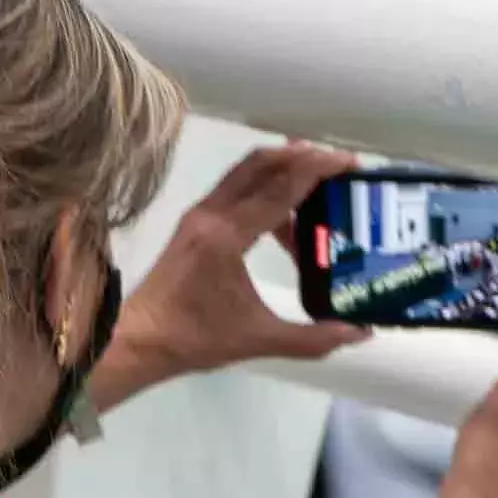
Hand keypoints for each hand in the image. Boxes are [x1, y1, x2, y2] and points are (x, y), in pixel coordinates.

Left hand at [116, 142, 371, 379]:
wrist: (138, 340)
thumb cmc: (195, 339)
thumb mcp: (260, 340)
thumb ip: (313, 338)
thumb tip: (359, 332)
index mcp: (227, 237)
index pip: (280, 189)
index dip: (318, 170)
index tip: (350, 163)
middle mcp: (211, 215)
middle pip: (261, 164)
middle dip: (303, 157)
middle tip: (339, 166)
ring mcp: (199, 215)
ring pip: (245, 173)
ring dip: (283, 171)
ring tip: (318, 189)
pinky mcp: (193, 223)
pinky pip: (234, 190)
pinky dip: (264, 190)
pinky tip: (286, 218)